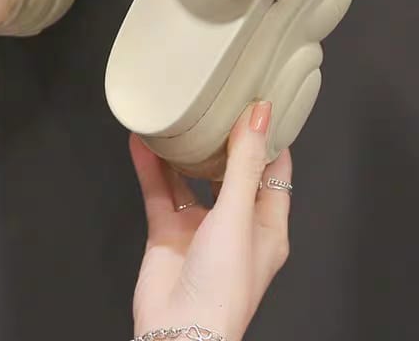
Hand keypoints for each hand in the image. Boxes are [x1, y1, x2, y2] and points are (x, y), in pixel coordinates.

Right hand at [129, 102, 291, 340]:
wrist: (179, 332)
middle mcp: (235, 225)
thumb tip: (259, 116)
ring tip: (179, 117)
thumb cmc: (223, 289)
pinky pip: (160, 192)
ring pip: (192, 178)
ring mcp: (200, 229)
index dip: (270, 137)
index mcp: (267, 225)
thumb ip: (245, 163)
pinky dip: (151, 168)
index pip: (274, 171)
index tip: (260, 102)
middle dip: (224, 138)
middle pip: (232, 171)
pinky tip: (144, 143)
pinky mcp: (169, 234)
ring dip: (184, 151)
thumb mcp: (239, 215)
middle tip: (217, 100)